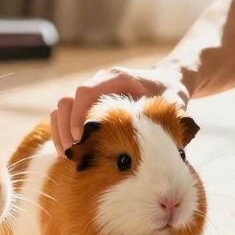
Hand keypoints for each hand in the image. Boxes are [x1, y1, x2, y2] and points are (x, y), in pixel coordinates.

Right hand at [50, 65, 187, 157]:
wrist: (167, 79)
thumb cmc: (170, 92)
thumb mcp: (174, 103)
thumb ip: (170, 118)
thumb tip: (171, 146)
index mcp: (117, 78)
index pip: (86, 92)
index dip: (78, 115)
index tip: (81, 139)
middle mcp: (99, 82)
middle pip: (68, 100)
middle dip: (65, 128)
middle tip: (72, 154)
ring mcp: (92, 92)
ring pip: (63, 108)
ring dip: (60, 132)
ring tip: (67, 156)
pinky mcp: (89, 104)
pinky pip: (66, 115)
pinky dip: (63, 132)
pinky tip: (69, 153)